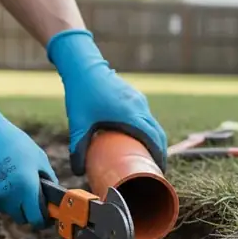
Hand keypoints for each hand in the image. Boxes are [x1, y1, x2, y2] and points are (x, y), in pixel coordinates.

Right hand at [0, 85, 57, 228]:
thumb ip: (48, 178)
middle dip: (24, 209)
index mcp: (26, 187)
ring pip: (4, 207)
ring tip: (4, 174)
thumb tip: (53, 195)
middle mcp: (7, 197)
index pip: (35, 219)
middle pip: (19, 217)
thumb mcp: (37, 156)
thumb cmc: (10, 140)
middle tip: (24, 191)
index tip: (43, 215)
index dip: (41, 219)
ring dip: (7, 198)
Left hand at [47, 29, 167, 175]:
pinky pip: (147, 116)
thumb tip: (77, 172)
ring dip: (155, 140)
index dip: (158, 155)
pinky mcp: (134, 96)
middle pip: (158, 133)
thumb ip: (77, 149)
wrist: (83, 65)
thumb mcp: (78, 125)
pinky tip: (140, 139)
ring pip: (153, 124)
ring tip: (150, 157)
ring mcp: (138, 100)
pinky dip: (149, 130)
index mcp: (131, 114)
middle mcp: (139, 106)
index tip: (158, 170)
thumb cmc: (81, 94)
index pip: (153, 138)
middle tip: (155, 169)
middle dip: (160, 151)